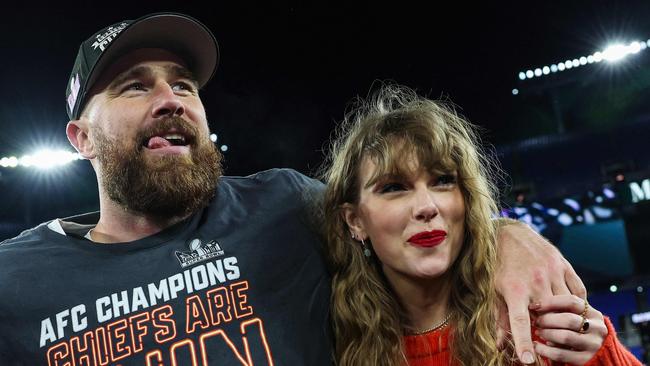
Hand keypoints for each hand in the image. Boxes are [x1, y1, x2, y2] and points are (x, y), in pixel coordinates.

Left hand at [494, 220, 586, 363]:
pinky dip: (576, 302)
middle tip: (544, 332)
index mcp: (514, 290)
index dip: (524, 343)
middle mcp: (535, 281)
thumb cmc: (498, 265)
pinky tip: (569, 306)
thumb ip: (500, 318)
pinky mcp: (564, 265)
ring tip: (557, 320)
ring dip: (564, 317)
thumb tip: (500, 345)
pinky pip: (578, 291)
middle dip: (548, 330)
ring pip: (567, 305)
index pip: (520, 323)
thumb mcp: (493, 290)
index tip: (529, 361)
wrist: (509, 233)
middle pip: (549, 316)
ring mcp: (552, 272)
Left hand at [531, 295, 606, 364]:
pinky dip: (545, 350)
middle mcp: (597, 328)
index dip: (550, 302)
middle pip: (568, 319)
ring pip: (565, 336)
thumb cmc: (580, 333)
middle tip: (536, 321)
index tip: (534, 305)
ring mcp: (593, 345)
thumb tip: (537, 304)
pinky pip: (561, 354)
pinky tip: (537, 346)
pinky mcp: (587, 360)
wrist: (599, 357)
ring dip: (547, 334)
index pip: (572, 302)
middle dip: (547, 320)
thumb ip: (564, 311)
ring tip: (537, 332)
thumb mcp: (578, 319)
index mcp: (594, 314)